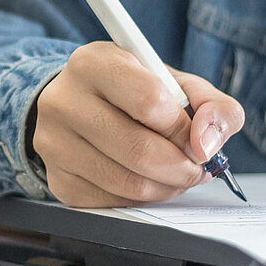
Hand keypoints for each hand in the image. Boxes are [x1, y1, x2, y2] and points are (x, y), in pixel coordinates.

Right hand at [32, 41, 244, 206]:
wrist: (76, 105)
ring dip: (166, 187)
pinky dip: (141, 199)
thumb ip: (211, 104)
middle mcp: (63, 101)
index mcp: (93, 63)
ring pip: (128, 182)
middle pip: (139, 149)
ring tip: (176, 175)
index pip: (150, 101)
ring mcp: (53, 143)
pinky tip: (147, 182)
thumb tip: (208, 144)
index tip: (195, 138)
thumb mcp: (173, 82)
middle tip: (196, 167)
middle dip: (182, 167)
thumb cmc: (131, 92)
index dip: (183, 128)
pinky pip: (112, 202)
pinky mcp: (57, 179)